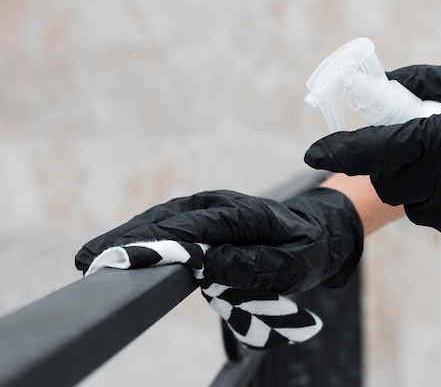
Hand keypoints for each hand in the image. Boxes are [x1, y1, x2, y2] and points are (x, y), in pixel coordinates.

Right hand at [75, 188, 362, 293]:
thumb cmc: (308, 249)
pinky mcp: (206, 219)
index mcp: (244, 214)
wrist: (318, 231)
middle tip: (91, 259)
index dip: (158, 242)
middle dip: (130, 238)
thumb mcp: (295, 264)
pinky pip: (171, 226)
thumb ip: (255, 265)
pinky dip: (146, 236)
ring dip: (131, 237)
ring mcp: (211, 210)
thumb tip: (206, 265)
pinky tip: (123, 249)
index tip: (124, 256)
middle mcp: (221, 205)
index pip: (194, 227)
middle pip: (169, 219)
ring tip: (94, 256)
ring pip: (164, 220)